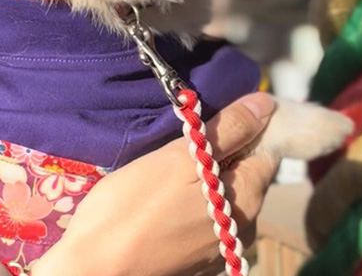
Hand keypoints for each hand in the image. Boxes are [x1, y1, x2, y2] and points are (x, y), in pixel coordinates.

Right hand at [31, 93, 277, 275]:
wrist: (94, 269)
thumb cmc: (134, 206)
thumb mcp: (180, 158)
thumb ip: (228, 130)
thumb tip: (265, 103)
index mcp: (247, 199)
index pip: (267, 151)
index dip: (248, 127)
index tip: (217, 115)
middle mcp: (243, 228)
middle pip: (246, 174)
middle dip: (225, 151)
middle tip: (188, 137)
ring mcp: (219, 248)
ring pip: (224, 196)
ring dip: (208, 177)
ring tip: (174, 164)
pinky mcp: (197, 261)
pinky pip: (206, 218)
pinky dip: (195, 201)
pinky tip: (167, 197)